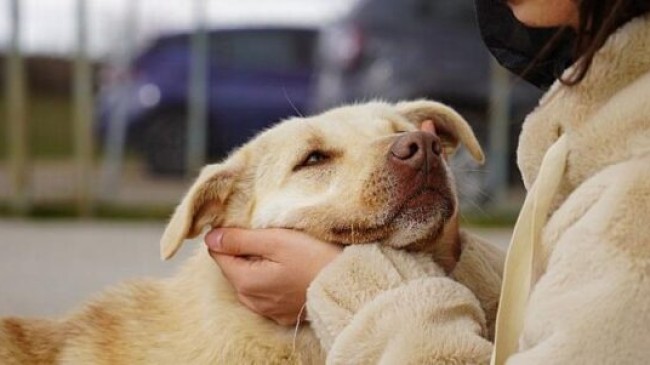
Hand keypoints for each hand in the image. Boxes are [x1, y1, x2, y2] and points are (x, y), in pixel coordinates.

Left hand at [205, 228, 342, 325]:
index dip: (230, 235)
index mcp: (245, 282)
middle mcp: (251, 301)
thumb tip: (210, 236)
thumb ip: (240, 239)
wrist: (349, 285)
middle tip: (271, 236)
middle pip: (233, 267)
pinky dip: (271, 279)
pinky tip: (290, 270)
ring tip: (283, 253)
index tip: (250, 226)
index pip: (218, 253)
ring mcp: (268, 310)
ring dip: (258, 265)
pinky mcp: (283, 314)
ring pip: (249, 280)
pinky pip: (266, 292)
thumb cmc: (315, 258)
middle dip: (245, 250)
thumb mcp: (276, 240)